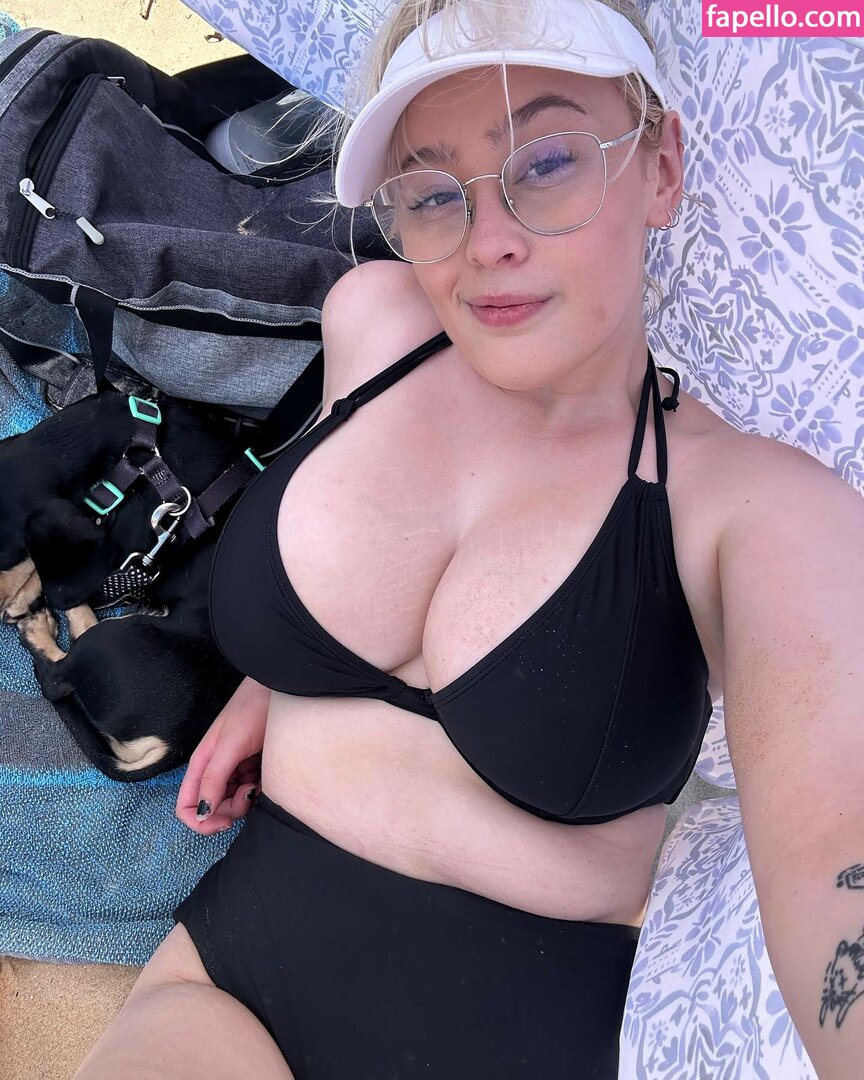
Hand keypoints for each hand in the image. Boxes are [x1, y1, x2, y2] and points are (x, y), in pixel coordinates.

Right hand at [176, 677, 270, 834]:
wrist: (278, 690)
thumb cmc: (252, 709)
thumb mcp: (231, 744)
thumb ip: (214, 777)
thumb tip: (201, 812)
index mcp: (201, 765)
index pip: (187, 807)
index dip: (201, 822)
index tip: (224, 822)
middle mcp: (214, 770)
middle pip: (213, 809)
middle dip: (231, 809)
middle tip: (250, 791)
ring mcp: (234, 770)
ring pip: (234, 803)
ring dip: (247, 799)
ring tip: (259, 778)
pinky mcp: (252, 767)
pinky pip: (252, 792)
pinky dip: (260, 790)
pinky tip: (266, 775)